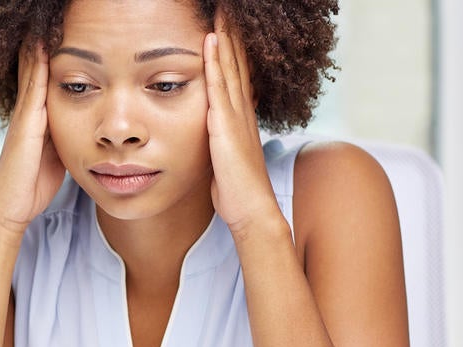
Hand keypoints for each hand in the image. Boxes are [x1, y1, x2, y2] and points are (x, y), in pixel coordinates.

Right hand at [0, 40, 66, 233]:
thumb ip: (65, 139)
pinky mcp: (25, 124)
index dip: (50, 57)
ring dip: (38, 46)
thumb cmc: (32, 186)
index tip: (59, 34)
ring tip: (43, 22)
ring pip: (33, 72)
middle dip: (41, 44)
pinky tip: (40, 45)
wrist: (9, 207)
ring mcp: (25, 116)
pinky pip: (33, 88)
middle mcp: (29, 112)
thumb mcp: (57, 156)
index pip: (44, 80)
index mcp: (38, 119)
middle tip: (46, 19)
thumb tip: (85, 131)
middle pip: (35, 68)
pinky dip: (36, 65)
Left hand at [204, 11, 280, 233]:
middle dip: (232, 34)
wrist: (252, 210)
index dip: (233, 48)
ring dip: (225, 38)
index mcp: (241, 116)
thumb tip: (214, 131)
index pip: (237, 73)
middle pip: (237, 62)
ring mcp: (235, 116)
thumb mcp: (227, 156)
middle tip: (228, 9)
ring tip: (221, 13)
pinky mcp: (225, 126)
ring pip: (229, 67)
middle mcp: (241, 110)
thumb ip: (222, 138)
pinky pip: (219, 88)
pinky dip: (215, 63)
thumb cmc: (237, 189)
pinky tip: (211, 42)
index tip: (227, 26)